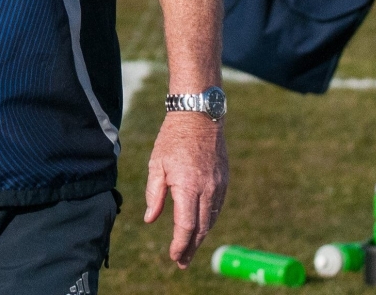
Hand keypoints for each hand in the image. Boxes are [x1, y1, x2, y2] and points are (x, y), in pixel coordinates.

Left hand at [143, 112, 227, 267]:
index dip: (180, 245)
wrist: (199, 114)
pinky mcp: (224, 179)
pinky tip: (201, 225)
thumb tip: (151, 219)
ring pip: (212, 218)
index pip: (186, 225)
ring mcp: (219, 184)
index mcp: (188, 186)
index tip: (174, 257)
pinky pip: (217, 206)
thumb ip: (154, 194)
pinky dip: (209, 219)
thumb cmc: (172, 138)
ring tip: (190, 248)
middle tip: (182, 261)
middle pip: (202, 228)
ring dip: (201, 235)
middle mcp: (207, 188)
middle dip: (191, 247)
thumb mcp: (156, 164)